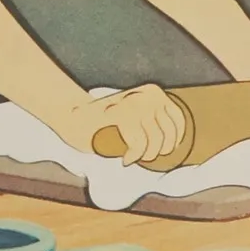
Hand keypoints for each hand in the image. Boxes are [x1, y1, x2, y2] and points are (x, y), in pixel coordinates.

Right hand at [59, 83, 189, 166]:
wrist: (71, 116)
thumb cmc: (104, 122)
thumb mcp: (136, 116)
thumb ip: (155, 122)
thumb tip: (175, 142)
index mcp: (153, 92)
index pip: (178, 118)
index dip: (176, 139)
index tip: (166, 150)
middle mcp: (146, 95)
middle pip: (168, 133)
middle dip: (157, 151)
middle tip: (143, 157)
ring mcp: (135, 104)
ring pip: (155, 141)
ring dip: (145, 155)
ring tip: (132, 157)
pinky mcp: (122, 115)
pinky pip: (138, 144)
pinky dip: (134, 156)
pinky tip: (125, 158)